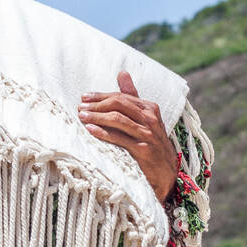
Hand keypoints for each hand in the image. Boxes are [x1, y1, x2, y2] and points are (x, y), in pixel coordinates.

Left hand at [78, 71, 177, 202]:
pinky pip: (119, 138)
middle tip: (80, 107)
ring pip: (118, 119)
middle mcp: (150, 118)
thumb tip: (122, 72)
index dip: (101, 96)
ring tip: (81, 116)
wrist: (166, 173)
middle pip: (119, 104)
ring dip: (97, 117)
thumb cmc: (151, 144)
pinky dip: (103, 133)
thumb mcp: (145, 119)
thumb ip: (133, 97)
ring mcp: (147, 134)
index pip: (122, 97)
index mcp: (150, 108)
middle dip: (97, 104)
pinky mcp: (143, 150)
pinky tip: (90, 130)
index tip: (84, 97)